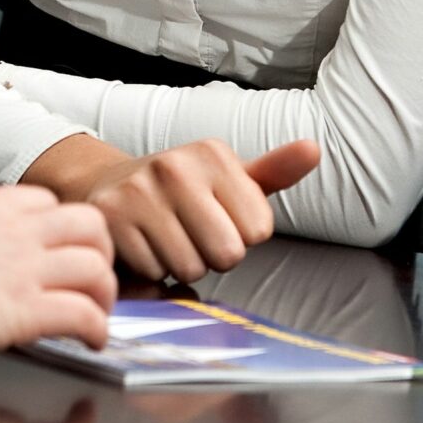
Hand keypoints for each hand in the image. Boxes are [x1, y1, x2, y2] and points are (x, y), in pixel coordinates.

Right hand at [0, 185, 117, 361]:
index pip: (50, 205)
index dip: (62, 231)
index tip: (59, 251)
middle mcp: (18, 230)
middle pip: (90, 226)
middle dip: (101, 253)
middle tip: (95, 280)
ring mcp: (25, 268)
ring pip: (97, 268)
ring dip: (106, 294)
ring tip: (99, 316)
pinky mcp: (24, 309)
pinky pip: (83, 314)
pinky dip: (97, 328)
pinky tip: (93, 341)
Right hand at [25, 134, 320, 282]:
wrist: (109, 185)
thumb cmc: (182, 190)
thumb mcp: (231, 177)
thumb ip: (275, 171)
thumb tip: (314, 149)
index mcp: (214, 154)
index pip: (258, 230)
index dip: (241, 235)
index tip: (218, 217)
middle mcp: (175, 166)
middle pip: (227, 253)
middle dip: (213, 256)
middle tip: (193, 234)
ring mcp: (139, 190)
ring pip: (189, 268)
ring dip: (181, 265)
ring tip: (167, 238)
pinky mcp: (110, 218)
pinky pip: (154, 272)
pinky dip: (151, 269)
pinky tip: (143, 244)